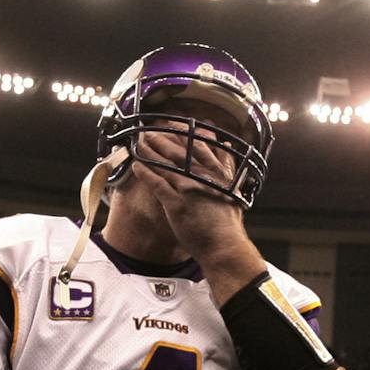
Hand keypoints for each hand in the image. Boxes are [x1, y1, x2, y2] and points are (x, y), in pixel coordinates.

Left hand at [132, 129, 265, 304]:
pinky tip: (136, 165)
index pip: (198, 145)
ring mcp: (188, 189)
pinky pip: (157, 184)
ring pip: (165, 164)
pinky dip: (146, 173)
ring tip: (138, 143)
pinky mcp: (176, 204)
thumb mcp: (233, 189)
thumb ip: (227, 166)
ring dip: (150, 152)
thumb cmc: (228, 223)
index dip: (182, 132)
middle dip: (161, 139)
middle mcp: (202, 177)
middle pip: (178, 151)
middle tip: (148, 131)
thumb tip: (225, 146)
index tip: (171, 123)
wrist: (223, 246)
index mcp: (217, 172)